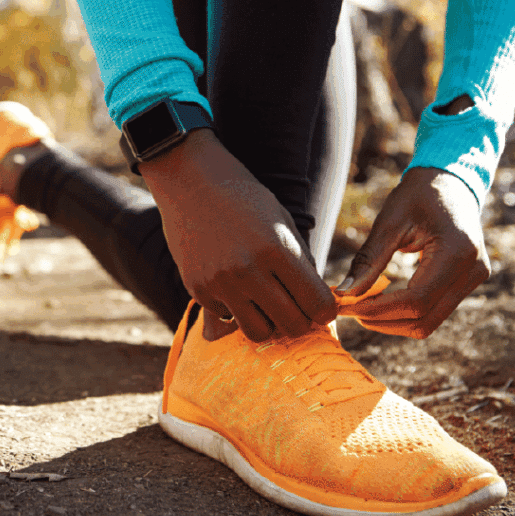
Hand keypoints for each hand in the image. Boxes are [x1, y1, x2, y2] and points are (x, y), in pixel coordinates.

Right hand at [139, 129, 337, 341]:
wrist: (190, 182)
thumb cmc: (244, 198)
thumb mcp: (282, 222)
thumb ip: (300, 263)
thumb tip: (317, 305)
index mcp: (277, 249)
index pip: (317, 304)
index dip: (325, 311)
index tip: (320, 306)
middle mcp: (248, 271)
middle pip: (292, 326)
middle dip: (300, 321)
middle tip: (296, 309)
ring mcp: (220, 283)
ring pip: (259, 333)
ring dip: (268, 322)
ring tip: (266, 304)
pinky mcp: (198, 289)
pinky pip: (228, 318)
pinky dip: (236, 309)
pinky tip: (234, 285)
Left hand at [335, 167, 490, 337]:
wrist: (451, 181)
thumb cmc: (418, 195)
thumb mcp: (389, 221)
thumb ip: (368, 259)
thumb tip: (344, 293)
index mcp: (457, 252)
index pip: (416, 301)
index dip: (377, 309)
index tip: (345, 307)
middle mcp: (473, 271)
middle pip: (424, 320)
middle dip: (382, 321)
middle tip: (348, 309)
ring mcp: (474, 279)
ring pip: (429, 322)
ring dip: (391, 322)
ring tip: (360, 305)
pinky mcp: (467, 283)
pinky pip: (433, 311)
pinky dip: (404, 313)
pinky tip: (379, 300)